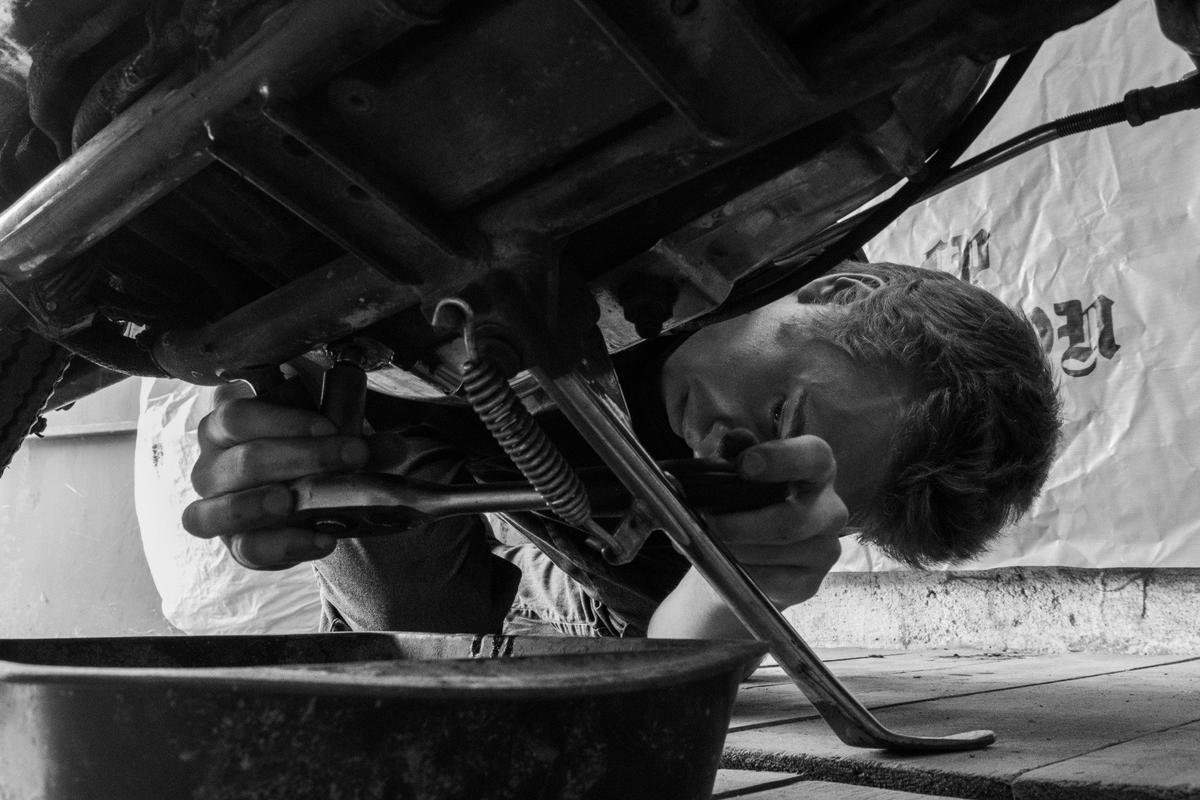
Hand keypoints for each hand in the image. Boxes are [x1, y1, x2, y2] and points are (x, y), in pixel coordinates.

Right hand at [182, 397, 370, 568]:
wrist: (306, 494)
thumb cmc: (304, 452)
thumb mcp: (327, 438)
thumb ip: (354, 440)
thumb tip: (394, 447)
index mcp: (224, 427)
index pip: (237, 417)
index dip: (281, 421)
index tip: (329, 426)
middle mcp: (209, 468)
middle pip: (245, 462)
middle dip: (304, 457)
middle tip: (354, 457)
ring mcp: (216, 509)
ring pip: (219, 511)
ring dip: (257, 505)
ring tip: (291, 502)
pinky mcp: (236, 545)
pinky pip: (249, 550)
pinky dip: (286, 546)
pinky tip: (322, 539)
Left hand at [648, 434, 845, 638]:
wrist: (746, 558)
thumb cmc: (745, 504)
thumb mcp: (736, 474)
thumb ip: (736, 453)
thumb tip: (733, 440)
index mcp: (817, 470)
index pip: (814, 456)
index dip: (780, 459)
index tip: (744, 465)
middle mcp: (831, 509)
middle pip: (792, 520)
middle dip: (742, 524)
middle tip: (709, 522)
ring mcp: (825, 549)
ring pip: (776, 552)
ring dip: (735, 548)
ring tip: (709, 541)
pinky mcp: (810, 583)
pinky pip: (772, 579)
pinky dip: (741, 571)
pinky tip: (724, 563)